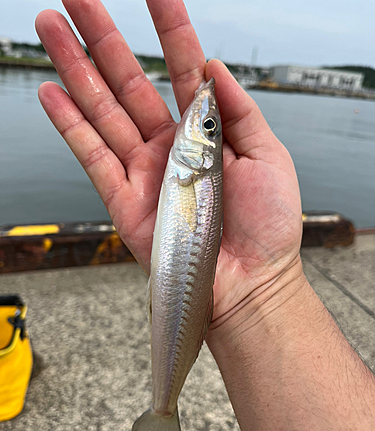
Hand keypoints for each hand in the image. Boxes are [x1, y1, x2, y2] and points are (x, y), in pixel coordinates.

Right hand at [36, 0, 301, 336]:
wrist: (251, 281)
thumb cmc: (268, 226)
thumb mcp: (269, 157)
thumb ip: (239, 109)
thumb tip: (213, 67)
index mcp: (205, 134)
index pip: (181, 68)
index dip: (170, 27)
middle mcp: (169, 147)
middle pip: (129, 82)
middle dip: (103, 36)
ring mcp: (144, 172)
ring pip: (102, 111)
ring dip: (75, 69)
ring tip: (52, 28)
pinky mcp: (124, 202)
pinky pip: (92, 156)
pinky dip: (70, 125)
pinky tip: (52, 92)